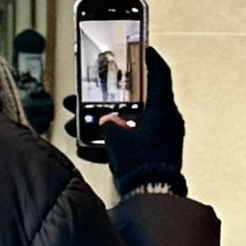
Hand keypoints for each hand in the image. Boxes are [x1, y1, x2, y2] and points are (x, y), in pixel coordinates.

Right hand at [102, 47, 185, 196]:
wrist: (152, 196)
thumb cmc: (142, 165)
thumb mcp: (118, 140)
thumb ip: (108, 125)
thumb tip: (104, 122)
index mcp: (163, 111)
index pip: (160, 75)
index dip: (152, 60)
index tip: (145, 48)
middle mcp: (165, 123)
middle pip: (137, 102)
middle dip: (111, 100)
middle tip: (92, 94)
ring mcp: (161, 140)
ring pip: (130, 124)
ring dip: (106, 124)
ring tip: (79, 125)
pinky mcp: (154, 156)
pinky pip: (131, 145)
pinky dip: (112, 145)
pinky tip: (88, 150)